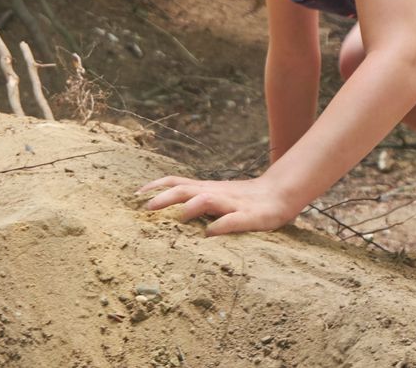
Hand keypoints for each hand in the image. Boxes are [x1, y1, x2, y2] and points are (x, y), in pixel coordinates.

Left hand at [138, 175, 301, 234]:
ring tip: (177, 217)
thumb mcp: (217, 197)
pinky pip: (234, 221)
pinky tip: (209, 234)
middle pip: (186, 190)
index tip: (135, 194)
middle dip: (164, 197)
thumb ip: (197, 201)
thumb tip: (170, 210)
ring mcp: (232, 205)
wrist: (280, 193)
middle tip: (145, 208)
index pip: (177, 182)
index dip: (156, 186)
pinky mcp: (249, 218)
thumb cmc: (245, 200)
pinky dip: (220, 226)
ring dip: (191, 207)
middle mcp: (216, 193)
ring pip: (208, 200)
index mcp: (207, 189)